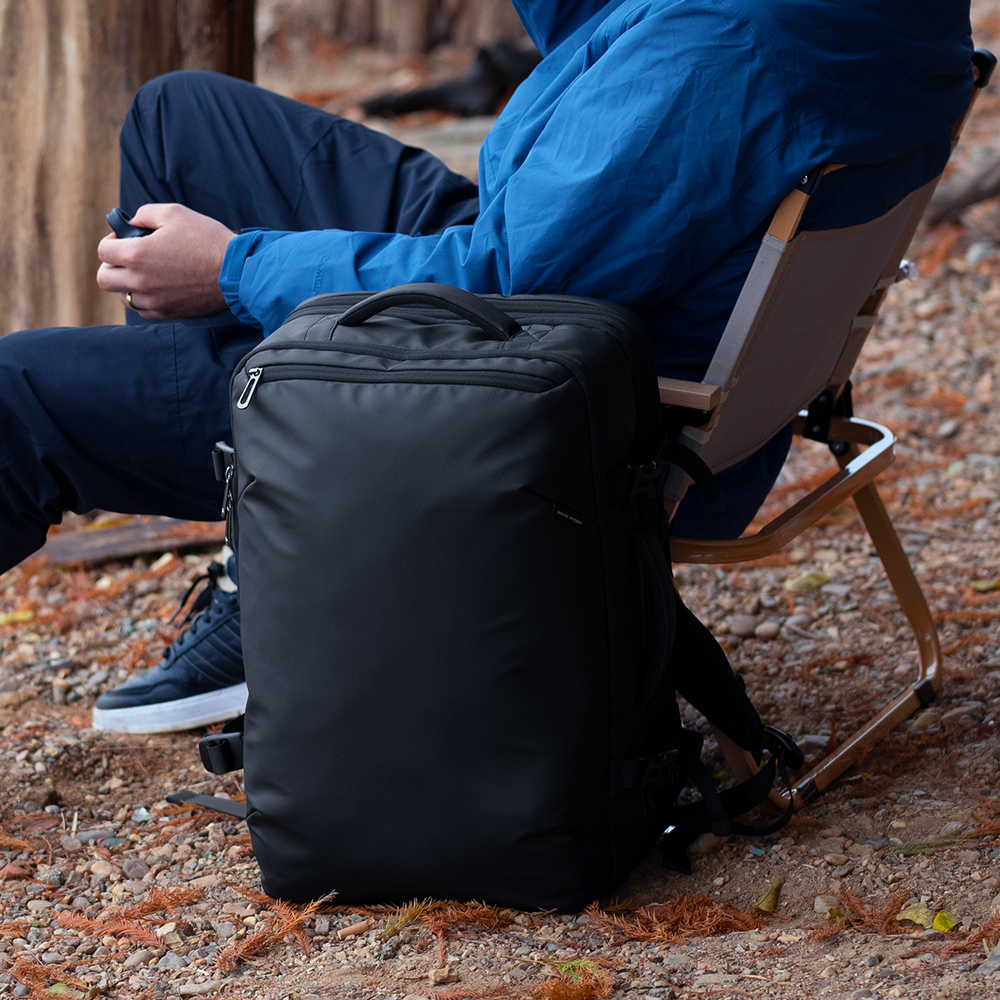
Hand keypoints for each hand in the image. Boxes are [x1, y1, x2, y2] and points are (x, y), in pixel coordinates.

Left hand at [97, 204, 236, 318]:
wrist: (237, 273)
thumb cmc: (208, 240)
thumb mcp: (175, 213)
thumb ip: (145, 214)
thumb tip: (132, 223)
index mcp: (137, 254)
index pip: (103, 251)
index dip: (111, 241)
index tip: (124, 239)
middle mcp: (140, 281)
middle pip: (104, 279)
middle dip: (111, 265)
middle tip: (128, 259)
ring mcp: (153, 301)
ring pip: (123, 297)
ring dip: (128, 284)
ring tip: (146, 274)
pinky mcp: (168, 313)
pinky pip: (143, 310)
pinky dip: (145, 299)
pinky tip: (160, 287)